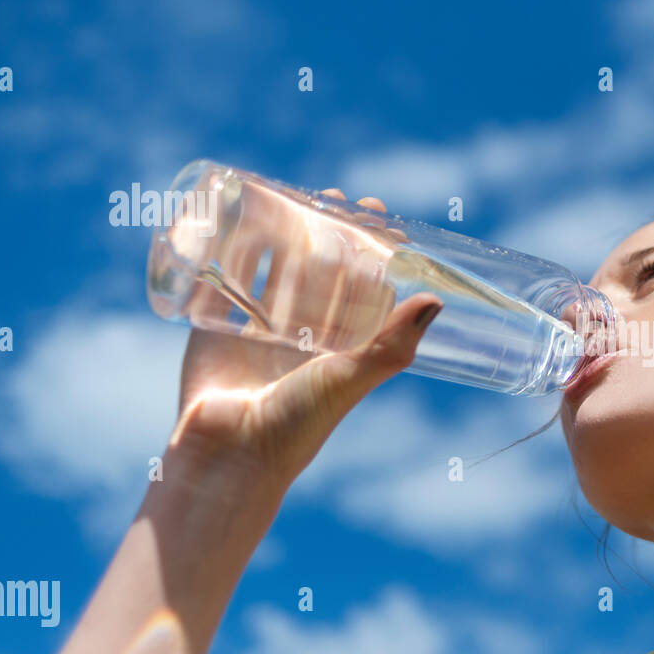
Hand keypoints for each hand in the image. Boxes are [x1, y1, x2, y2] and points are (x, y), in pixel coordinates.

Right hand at [169, 189, 442, 488]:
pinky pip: (226, 283)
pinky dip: (232, 253)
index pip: (365, 288)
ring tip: (291, 198)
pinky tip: (238, 221)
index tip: (380, 216)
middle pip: (323, 273)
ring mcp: (260, 331)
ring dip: (285, 236)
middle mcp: (305, 338)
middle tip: (338, 199)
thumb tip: (437, 299)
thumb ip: (391, 344)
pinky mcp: (216, 329)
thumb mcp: (349, 379)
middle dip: (332, 234)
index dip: (374, 252)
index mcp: (341, 349)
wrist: (227, 454)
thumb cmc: (297, 423)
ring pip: (277, 272)